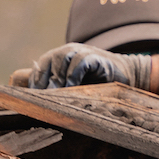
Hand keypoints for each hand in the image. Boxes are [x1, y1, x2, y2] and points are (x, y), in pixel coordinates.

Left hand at [16, 43, 150, 89]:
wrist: (127, 74)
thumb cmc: (99, 84)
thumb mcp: (76, 87)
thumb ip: (61, 91)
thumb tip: (41, 107)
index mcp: (60, 58)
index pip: (41, 67)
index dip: (35, 82)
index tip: (30, 99)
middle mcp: (69, 51)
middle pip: (49, 62)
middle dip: (45, 81)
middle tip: (41, 99)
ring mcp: (82, 51)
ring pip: (61, 58)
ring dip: (57, 78)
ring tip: (56, 95)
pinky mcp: (96, 57)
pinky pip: (80, 62)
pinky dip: (74, 74)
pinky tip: (72, 87)